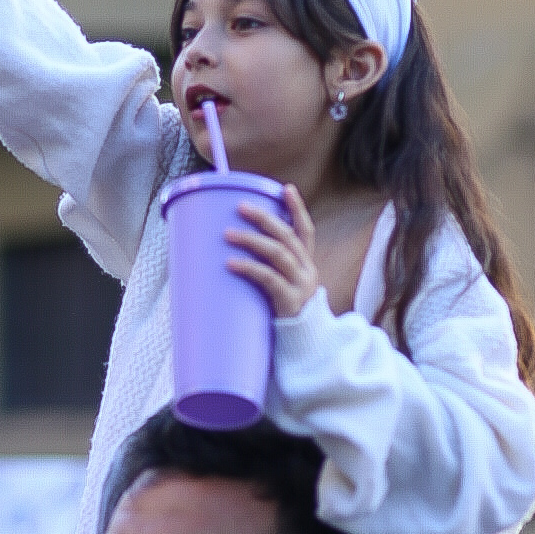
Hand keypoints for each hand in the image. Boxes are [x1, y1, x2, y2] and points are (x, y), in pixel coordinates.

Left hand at [224, 184, 320, 317]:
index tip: (286, 188)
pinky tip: (231, 263)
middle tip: (240, 206)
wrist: (303, 345)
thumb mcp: (282, 284)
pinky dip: (249, 268)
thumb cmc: (283, 310)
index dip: (297, 208)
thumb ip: (268, 267)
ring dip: (251, 240)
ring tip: (228, 234)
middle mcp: (307, 270)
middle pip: (287, 236)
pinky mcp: (289, 302)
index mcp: (306, 263)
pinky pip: (269, 279)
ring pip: (278, 254)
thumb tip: (233, 245)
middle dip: (264, 218)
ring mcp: (300, 286)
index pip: (305, 230)